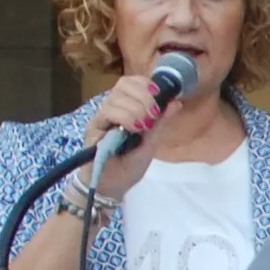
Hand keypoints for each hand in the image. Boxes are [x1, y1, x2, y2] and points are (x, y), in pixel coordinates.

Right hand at [82, 72, 170, 197]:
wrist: (112, 186)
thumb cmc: (129, 164)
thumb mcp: (151, 142)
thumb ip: (161, 122)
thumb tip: (176, 102)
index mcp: (125, 108)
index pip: (132, 82)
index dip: (146, 84)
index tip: (160, 97)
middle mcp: (111, 109)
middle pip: (123, 84)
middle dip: (144, 96)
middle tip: (154, 115)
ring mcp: (101, 118)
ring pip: (116, 97)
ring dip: (136, 109)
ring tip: (144, 127)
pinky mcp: (93, 129)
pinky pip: (107, 113)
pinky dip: (125, 117)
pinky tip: (134, 129)